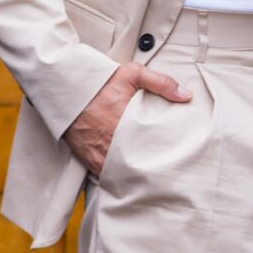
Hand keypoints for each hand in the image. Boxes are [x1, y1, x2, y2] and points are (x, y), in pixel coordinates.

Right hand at [63, 60, 191, 176]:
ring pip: (123, 173)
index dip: (165, 154)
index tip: (175, 156)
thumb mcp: (132, 74)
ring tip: (149, 178)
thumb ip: (160, 83)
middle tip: (165, 173)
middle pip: (139, 165)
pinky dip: (116, 176)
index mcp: (127, 124)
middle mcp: (113, 143)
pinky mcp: (89, 159)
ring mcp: (100, 154)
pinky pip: (105, 174)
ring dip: (134, 174)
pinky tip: (127, 177)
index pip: (153, 147)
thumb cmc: (99, 83)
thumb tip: (186, 95)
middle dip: (151, 169)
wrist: (65, 89)